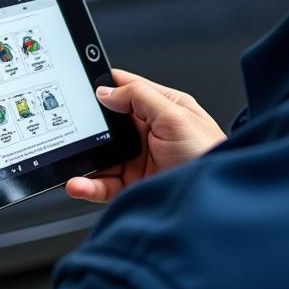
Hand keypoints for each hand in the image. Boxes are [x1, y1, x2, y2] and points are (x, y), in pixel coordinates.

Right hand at [67, 69, 225, 204]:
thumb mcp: (176, 117)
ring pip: (102, 155)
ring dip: (84, 159)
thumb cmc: (210, 155)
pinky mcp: (134, 186)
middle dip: (87, 126)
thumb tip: (107, 90)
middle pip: (108, 124)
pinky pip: (104, 184)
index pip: (126, 89)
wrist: (220, 205)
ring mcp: (140, 160)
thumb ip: (140, 98)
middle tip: (70, 127)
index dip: (103, 85)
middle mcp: (149, 132)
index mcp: (163, 107)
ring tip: (68, 159)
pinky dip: (87, 185)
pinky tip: (78, 183)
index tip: (78, 84)